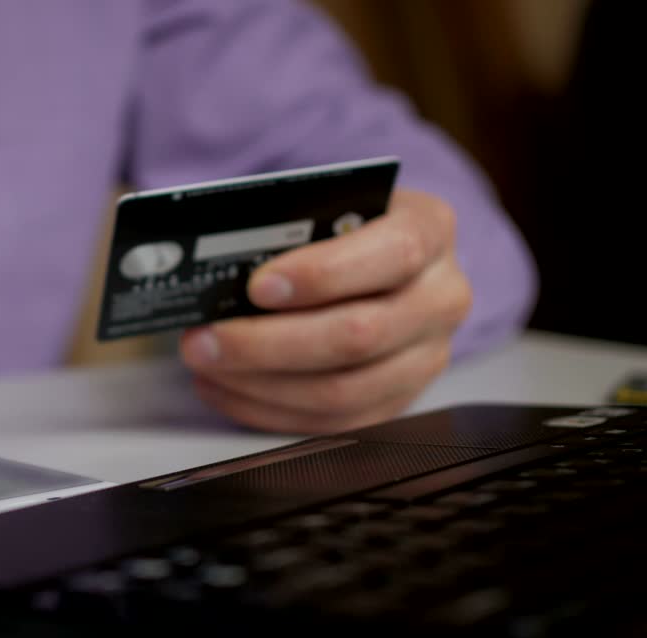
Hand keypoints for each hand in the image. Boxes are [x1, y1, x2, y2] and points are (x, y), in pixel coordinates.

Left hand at [179, 188, 471, 433]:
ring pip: (342, 392)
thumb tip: (218, 262)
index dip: (323, 275)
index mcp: (431, 231)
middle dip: (268, 342)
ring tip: (206, 363)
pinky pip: (332, 423)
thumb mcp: (326, 205)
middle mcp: (441, 298)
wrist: (377, 259)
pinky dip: (268, 410)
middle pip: (359, 335)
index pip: (393, 254)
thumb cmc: (340, 228)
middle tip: (206, 339)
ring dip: (260, 384)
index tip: (258, 286)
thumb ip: (290, 227)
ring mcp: (426, 358)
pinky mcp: (399, 401)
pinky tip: (227, 388)